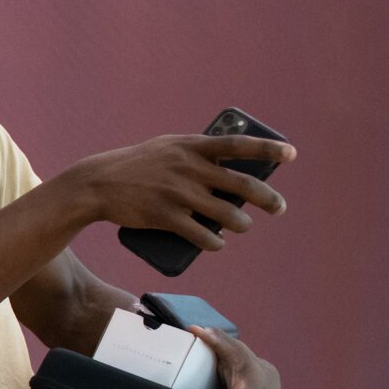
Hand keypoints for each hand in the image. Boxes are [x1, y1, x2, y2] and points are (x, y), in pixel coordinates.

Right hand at [77, 134, 293, 249]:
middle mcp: (189, 169)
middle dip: (267, 198)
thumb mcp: (166, 147)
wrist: (97, 184)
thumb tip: (227, 164)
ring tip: (243, 226)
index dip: (268, 149)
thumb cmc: (135, 165)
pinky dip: (215, 242)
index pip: (238, 145)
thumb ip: (195, 152)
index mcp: (191, 147)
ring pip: (226, 214)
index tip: (291, 154)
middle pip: (242, 185)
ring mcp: (178, 194)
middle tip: (278, 207)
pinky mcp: (166, 217)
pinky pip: (202, 235)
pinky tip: (219, 243)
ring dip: (241, 224)